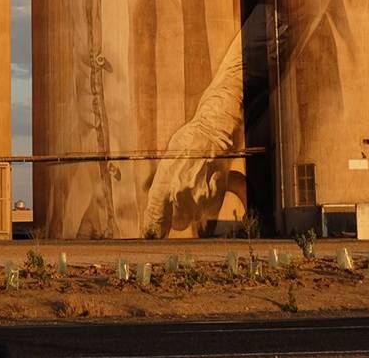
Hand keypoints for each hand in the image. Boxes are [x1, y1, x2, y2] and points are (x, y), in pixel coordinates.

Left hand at [142, 117, 221, 235]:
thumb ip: (159, 185)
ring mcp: (199, 199)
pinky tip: (208, 185)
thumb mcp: (165, 161)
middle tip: (180, 198)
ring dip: (194, 209)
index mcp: (163, 186)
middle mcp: (179, 196)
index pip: (155, 221)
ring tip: (195, 186)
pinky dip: (208, 204)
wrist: (213, 132)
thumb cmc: (187, 143)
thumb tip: (151, 201)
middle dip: (177, 216)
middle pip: (177, 224)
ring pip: (195, 218)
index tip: (153, 236)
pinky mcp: (216, 198)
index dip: (154, 231)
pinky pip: (210, 212)